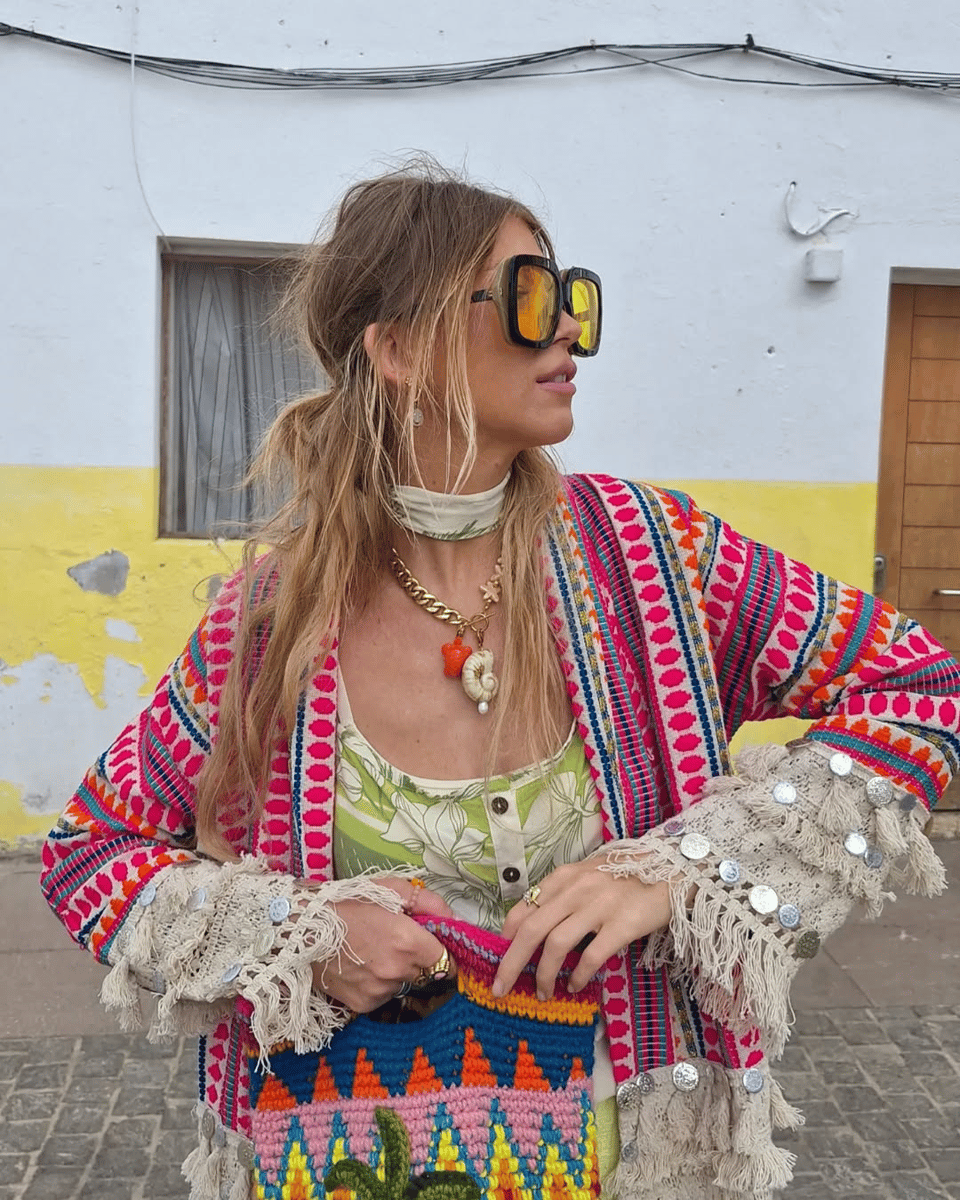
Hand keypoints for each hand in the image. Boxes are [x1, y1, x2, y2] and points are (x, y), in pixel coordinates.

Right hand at [312, 878, 455, 1011]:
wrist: (299, 929)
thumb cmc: (347, 902)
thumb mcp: (390, 890)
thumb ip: (429, 904)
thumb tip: (455, 920)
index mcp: (408, 942)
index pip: (448, 962)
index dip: (445, 952)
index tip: (434, 945)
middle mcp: (397, 972)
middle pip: (428, 974)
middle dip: (420, 960)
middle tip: (398, 942)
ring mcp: (379, 992)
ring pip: (405, 985)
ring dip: (399, 972)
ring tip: (373, 951)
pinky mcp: (362, 1005)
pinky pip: (384, 996)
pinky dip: (379, 984)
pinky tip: (361, 966)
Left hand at [494, 857, 671, 1000]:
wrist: (672, 868)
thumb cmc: (627, 874)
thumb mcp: (588, 874)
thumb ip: (563, 893)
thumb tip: (537, 925)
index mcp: (564, 877)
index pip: (524, 908)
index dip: (506, 936)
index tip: (499, 957)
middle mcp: (576, 889)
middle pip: (532, 930)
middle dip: (511, 963)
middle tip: (500, 988)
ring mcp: (598, 906)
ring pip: (556, 945)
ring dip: (544, 974)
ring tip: (542, 992)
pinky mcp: (622, 925)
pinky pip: (591, 956)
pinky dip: (578, 975)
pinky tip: (574, 985)